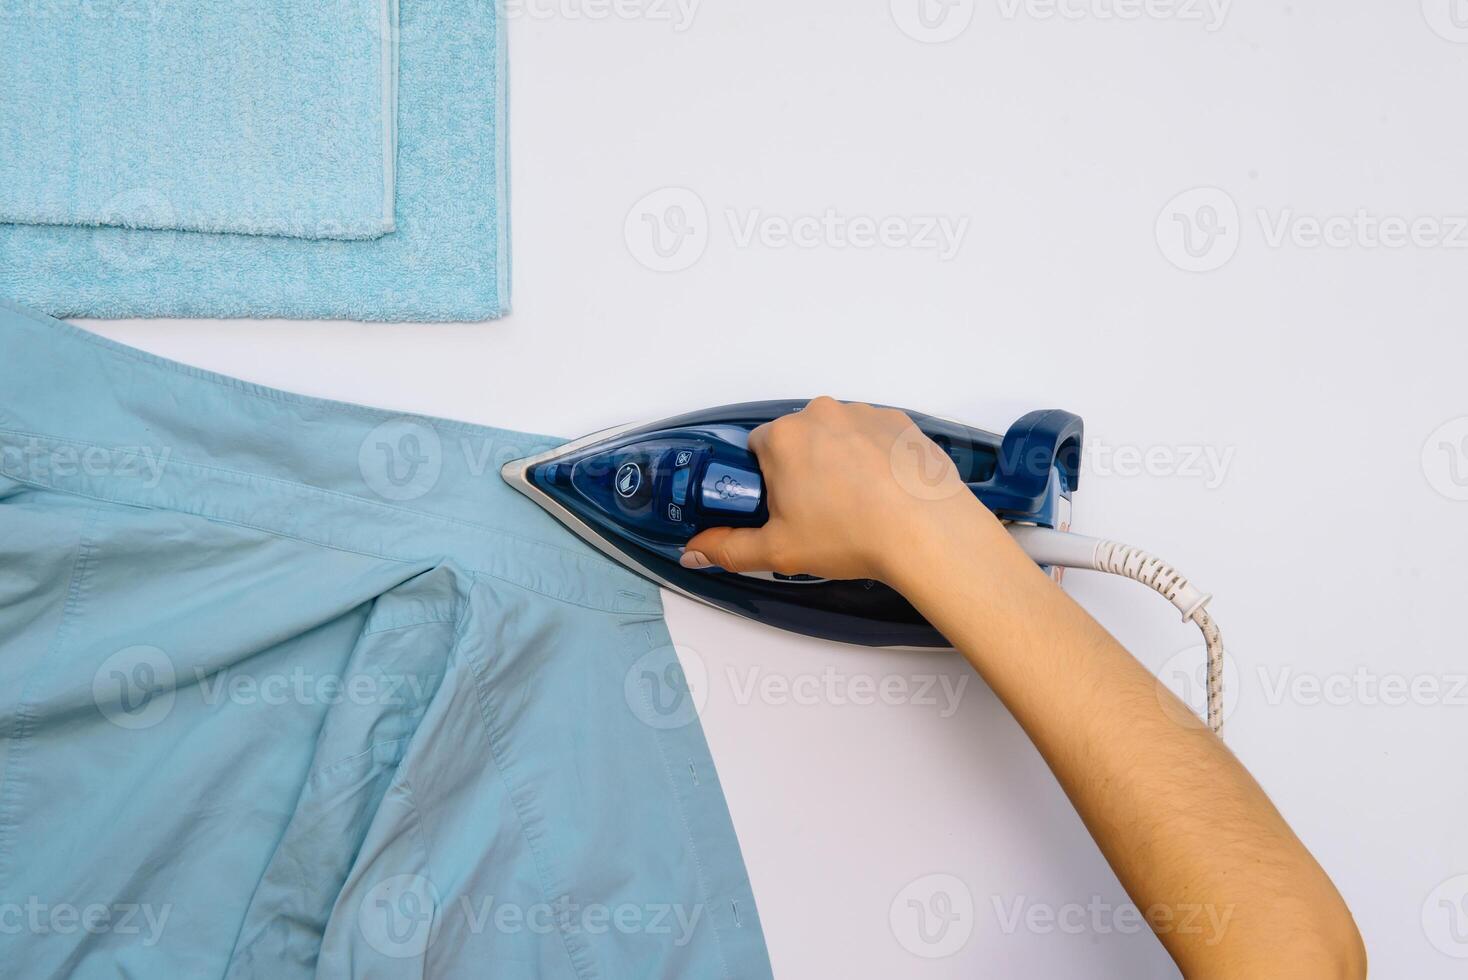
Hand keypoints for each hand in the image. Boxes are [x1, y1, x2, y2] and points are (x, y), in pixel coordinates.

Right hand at [681, 396, 1002, 582]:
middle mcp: (821, 414)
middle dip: (802, 471)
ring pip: (837, 437)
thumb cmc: (854, 535)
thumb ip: (728, 548)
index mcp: (783, 437)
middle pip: (797, 440)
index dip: (767, 482)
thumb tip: (696, 551)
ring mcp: (864, 414)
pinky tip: (883, 494)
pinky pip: (874, 437)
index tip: (782, 508)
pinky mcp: (899, 423)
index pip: (757, 450)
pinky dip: (874, 460)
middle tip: (819, 514)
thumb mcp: (778, 552)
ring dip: (839, 462)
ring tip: (856, 507)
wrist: (927, 532)